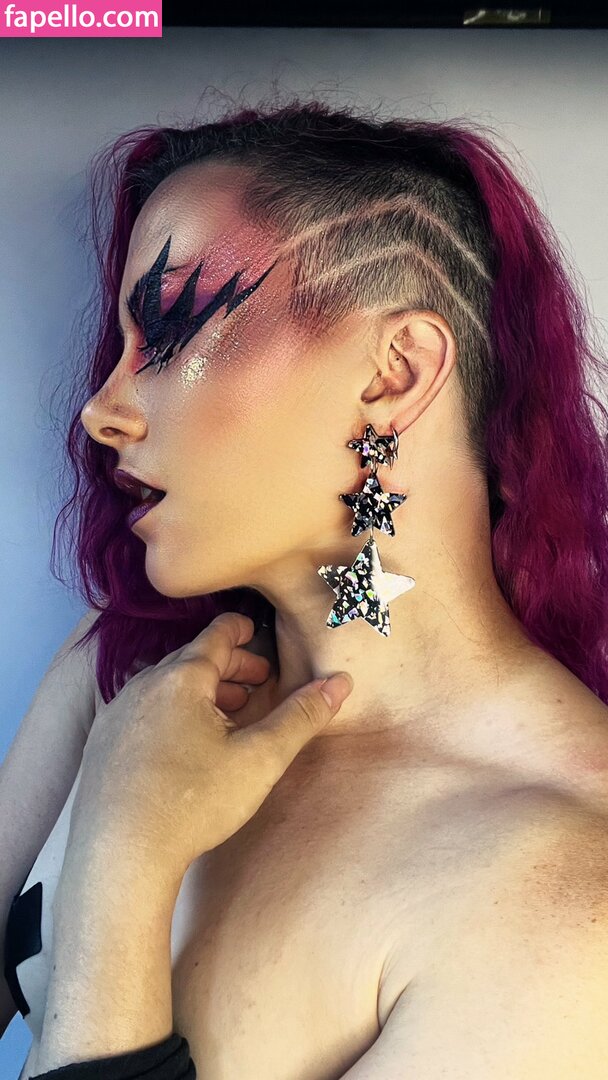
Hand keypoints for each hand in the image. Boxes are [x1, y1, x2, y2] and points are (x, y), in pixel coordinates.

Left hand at [69, 612, 353, 877]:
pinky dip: (170, 712)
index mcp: (182, 678)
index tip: (257, 632)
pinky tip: (183, 743)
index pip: (217, 635)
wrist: (120, 855)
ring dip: (199, 691)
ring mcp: (117, 713)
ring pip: (165, 686)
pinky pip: (143, 711)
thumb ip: (301, 716)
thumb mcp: (261, 759)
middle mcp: (143, 685)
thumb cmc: (194, 803)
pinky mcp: (101, 743)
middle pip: (191, 659)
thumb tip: (340, 682)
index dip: (242, 631)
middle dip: (228, 667)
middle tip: (256, 682)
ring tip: (226, 714)